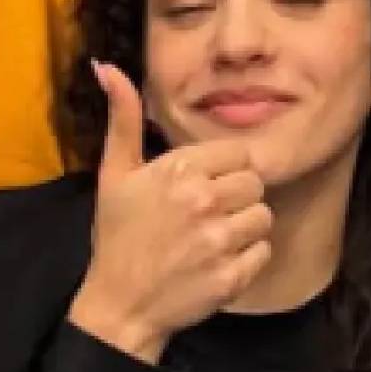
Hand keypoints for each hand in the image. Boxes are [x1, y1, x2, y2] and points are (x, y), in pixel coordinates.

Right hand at [67, 60, 272, 363]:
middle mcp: (203, 201)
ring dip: (244, 228)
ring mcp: (218, 241)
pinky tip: (218, 262)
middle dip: (236, 198)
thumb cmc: (118, 237)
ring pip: (263, 217)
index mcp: (179, 170)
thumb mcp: (115, 173)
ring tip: (213, 239)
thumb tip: (106, 66)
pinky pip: (263, 252)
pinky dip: (247, 259)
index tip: (204, 187)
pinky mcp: (231, 276)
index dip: (225, 170)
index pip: (239, 154)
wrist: (119, 305)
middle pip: (254, 183)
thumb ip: (122, 117)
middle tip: (206, 216)